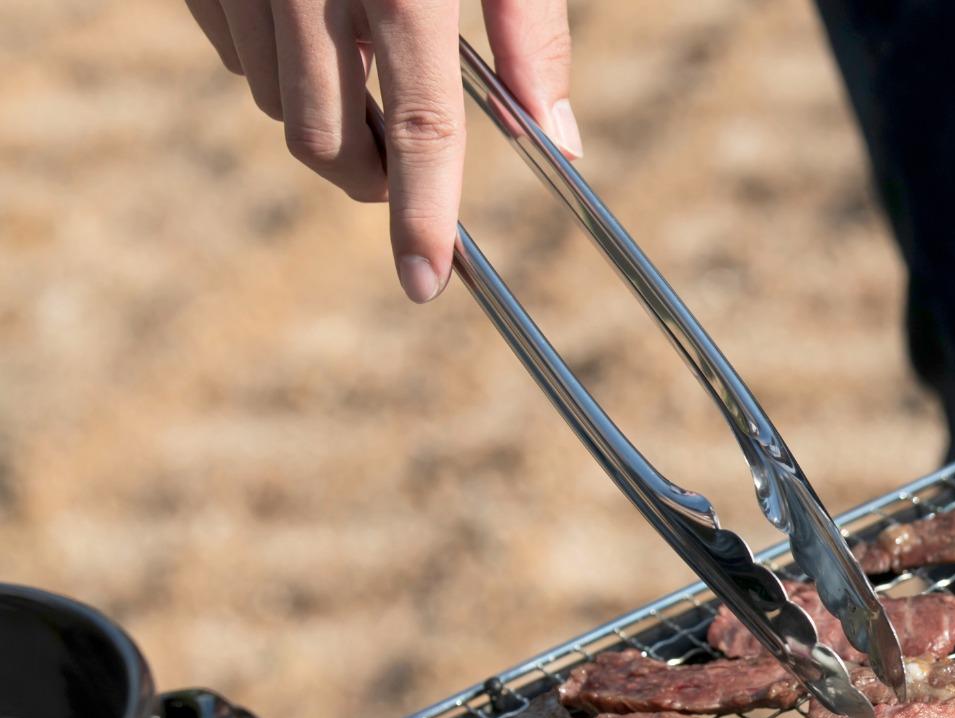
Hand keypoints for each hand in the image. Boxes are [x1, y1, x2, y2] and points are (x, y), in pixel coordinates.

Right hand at [184, 0, 579, 302]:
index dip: (421, 217)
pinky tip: (311, 31)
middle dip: (369, 181)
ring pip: (272, 101)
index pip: (416, 127)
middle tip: (408, 183)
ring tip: (367, 88)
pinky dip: (272, 66)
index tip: (426, 283)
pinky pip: (229, 50)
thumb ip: (533, 33)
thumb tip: (559, 142)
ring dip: (325, 122)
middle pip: (325, 137)